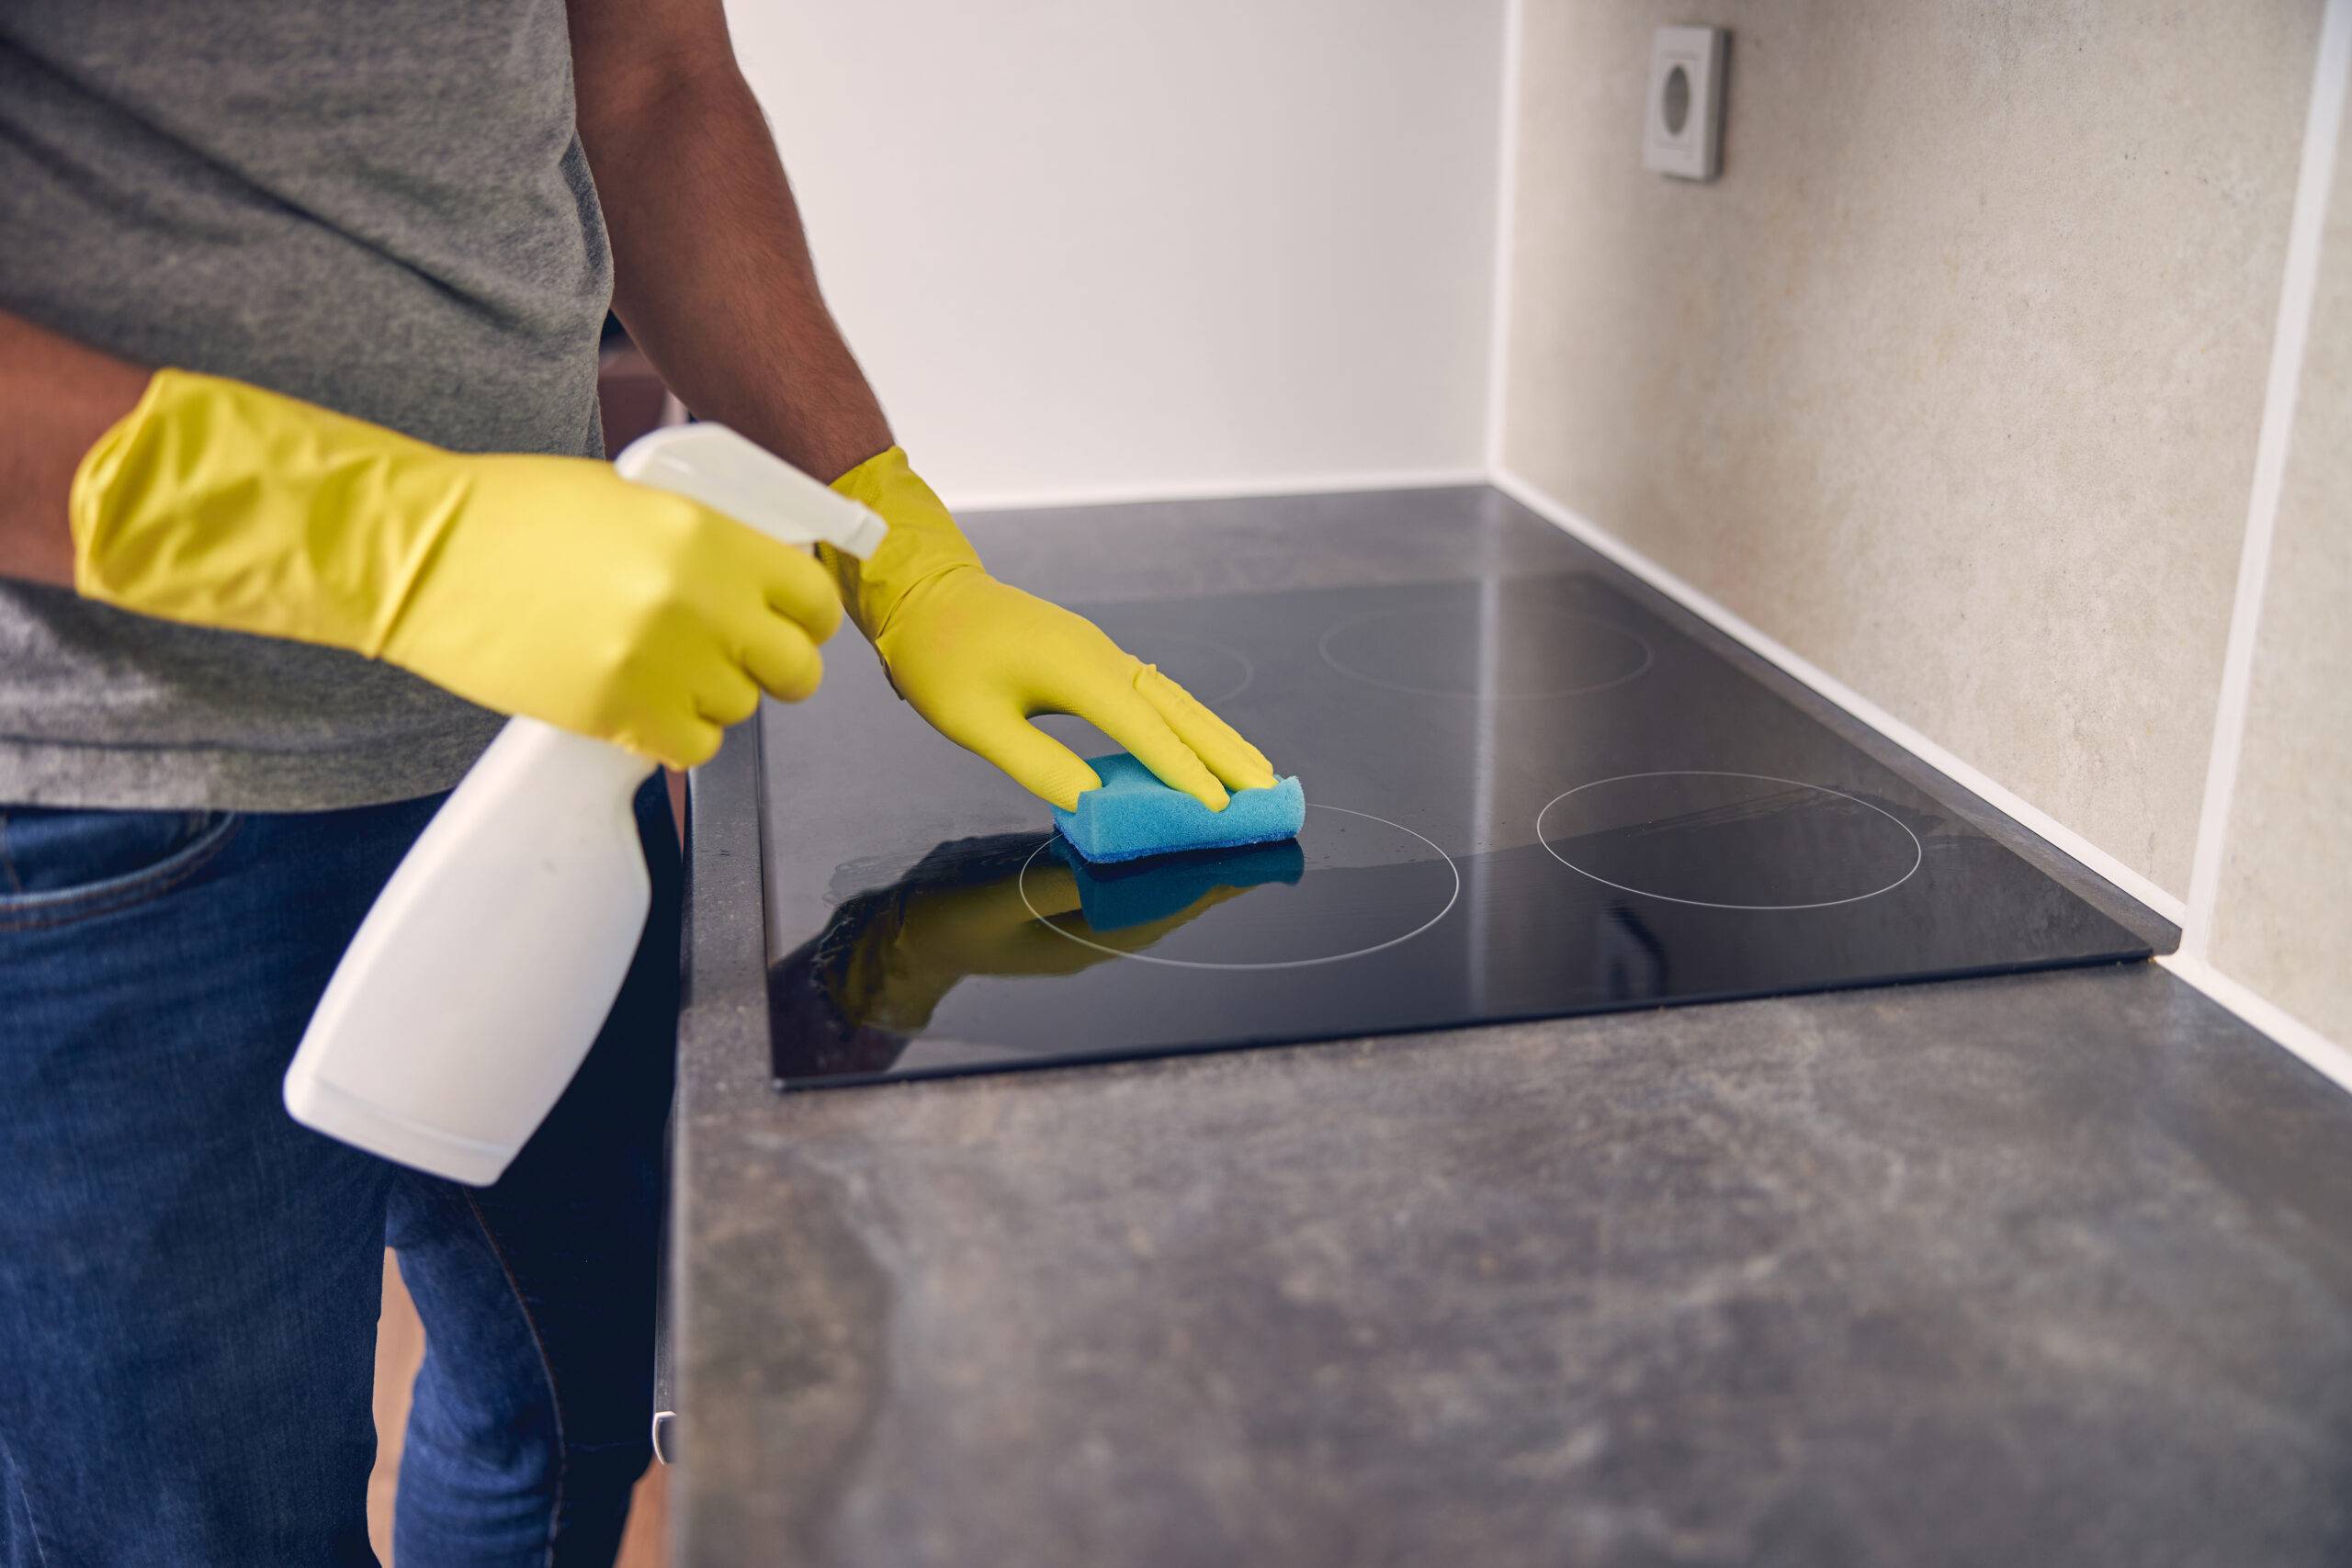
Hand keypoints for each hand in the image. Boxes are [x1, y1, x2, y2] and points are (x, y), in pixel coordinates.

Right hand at [70, 369, 841, 767]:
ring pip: (739, 710)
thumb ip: (706, 545)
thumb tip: (757, 582)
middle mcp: (700, 603)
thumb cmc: (515, 515)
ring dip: (713, 697)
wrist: (421, 554)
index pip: (814, 599)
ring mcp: (660, 664)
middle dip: (776, 668)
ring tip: (661, 668)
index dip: (808, 619)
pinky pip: (693, 747)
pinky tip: (645, 705)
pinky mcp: (615, 713)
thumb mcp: (634, 500)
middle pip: (795, 669)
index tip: (792, 625)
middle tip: (740, 660)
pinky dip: (678, 734)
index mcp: (709, 538)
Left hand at [823, 447, 1275, 810]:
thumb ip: (1035, 762)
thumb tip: (1090, 805)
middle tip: (1270, 790)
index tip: (1221, 808)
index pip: (1144, 729)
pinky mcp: (1093, 655)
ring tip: (1257, 770)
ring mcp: (1101, 651)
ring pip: (1172, 698)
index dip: (1184, 771)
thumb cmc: (940, 658)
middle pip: (1178, 709)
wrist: (925, 593)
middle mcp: (1100, 656)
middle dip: (1225, 752)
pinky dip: (1187, 721)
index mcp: (1074, 669)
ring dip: (1215, 735)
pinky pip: (1154, 692)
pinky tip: (1204, 741)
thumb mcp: (974, 722)